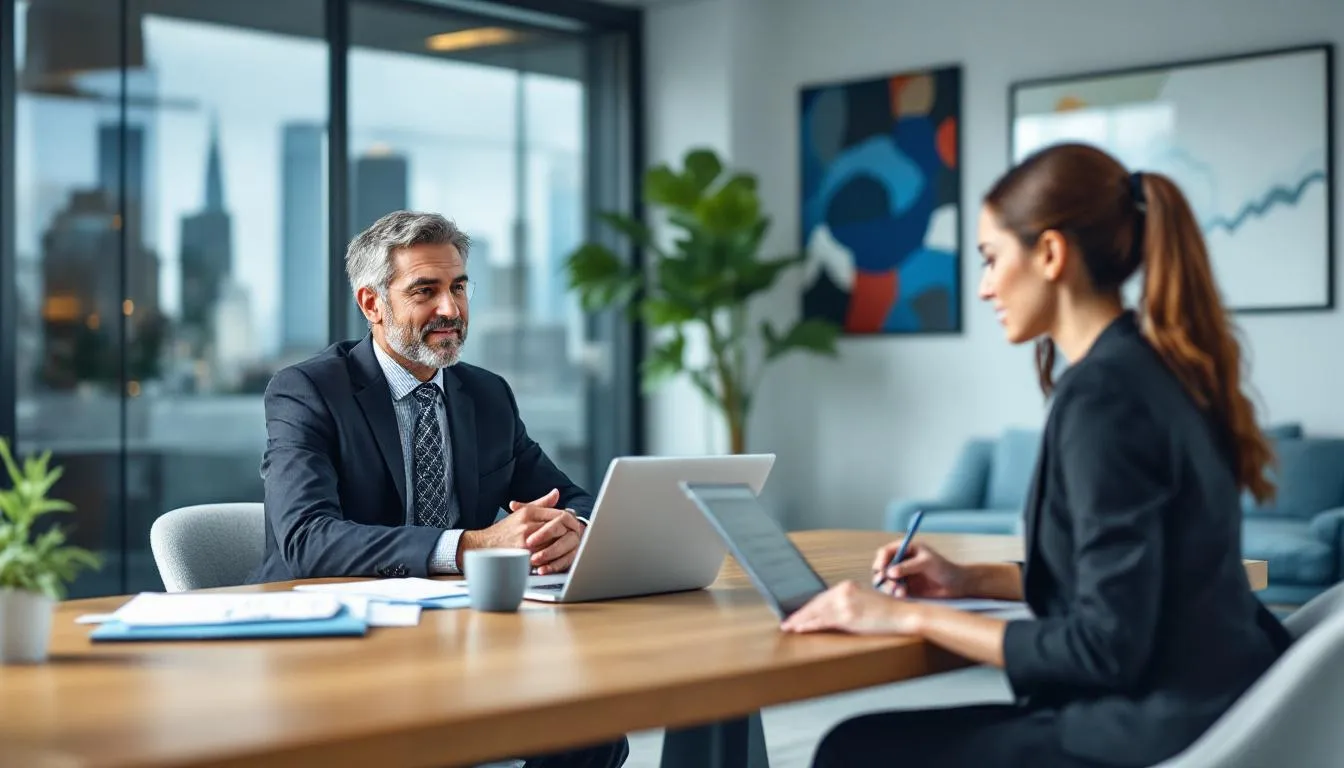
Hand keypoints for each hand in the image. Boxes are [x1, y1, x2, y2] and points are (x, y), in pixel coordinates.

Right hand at [460, 489, 583, 573]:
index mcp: (529, 512)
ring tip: (566, 547)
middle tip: (574, 536)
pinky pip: (545, 557)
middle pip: (559, 528)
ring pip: (554, 543)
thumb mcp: (522, 512)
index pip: (558, 514)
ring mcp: (526, 541)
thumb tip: (556, 493)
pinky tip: (555, 557)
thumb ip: (541, 503)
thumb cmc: (504, 530)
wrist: (484, 545)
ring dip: (562, 546)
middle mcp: (527, 525)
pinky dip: (552, 558)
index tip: (573, 524)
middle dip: (568, 533)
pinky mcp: (524, 556)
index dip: (569, 520)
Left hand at [780, 581, 924, 634]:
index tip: (799, 612)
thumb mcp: (865, 599)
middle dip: (801, 613)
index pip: (822, 597)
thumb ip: (849, 601)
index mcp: (847, 585)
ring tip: (789, 626)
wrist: (902, 614)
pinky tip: (800, 628)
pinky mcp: (847, 616)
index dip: (809, 606)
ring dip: (800, 620)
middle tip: (787, 620)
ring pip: (816, 612)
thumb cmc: (888, 610)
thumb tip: (834, 611)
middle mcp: (843, 591)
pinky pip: (823, 621)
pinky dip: (809, 625)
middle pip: (816, 603)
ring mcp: (844, 603)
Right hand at [872, 542, 968, 598]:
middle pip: (882, 566)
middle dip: (882, 575)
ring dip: (889, 586)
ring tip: (899, 591)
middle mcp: (901, 562)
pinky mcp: (905, 588)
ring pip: (886, 580)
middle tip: (886, 581)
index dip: (881, 559)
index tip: (881, 568)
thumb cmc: (944, 568)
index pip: (886, 552)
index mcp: (905, 550)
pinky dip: (895, 593)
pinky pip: (894, 590)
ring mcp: (902, 576)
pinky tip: (902, 595)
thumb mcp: (926, 563)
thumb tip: (890, 572)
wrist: (956, 585)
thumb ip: (908, 567)